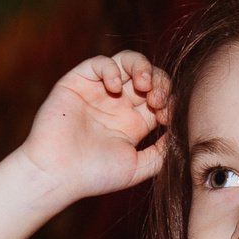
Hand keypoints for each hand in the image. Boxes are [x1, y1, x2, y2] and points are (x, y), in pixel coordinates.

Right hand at [16, 52, 170, 202]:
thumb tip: (180, 133)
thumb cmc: (94, 176)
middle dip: (159, 83)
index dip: (169, 100)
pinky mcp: (77, 82)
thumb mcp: (139, 167)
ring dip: (142, 67)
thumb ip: (161, 151)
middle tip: (156, 101)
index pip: (160, 97)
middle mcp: (117, 104)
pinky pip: (99, 62)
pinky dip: (111, 68)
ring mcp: (97, 91)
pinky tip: (114, 87)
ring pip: (127, 62)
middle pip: (148, 76)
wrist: (57, 176)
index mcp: (133, 123)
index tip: (166, 117)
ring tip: (143, 84)